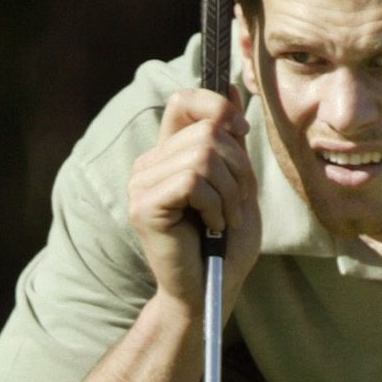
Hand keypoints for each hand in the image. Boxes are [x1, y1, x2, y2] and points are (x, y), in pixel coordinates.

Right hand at [126, 87, 261, 316]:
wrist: (211, 292)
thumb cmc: (225, 245)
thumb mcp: (238, 183)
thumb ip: (231, 141)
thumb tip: (232, 88)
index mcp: (167, 155)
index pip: (183, 100)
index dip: (215, 106)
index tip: (240, 133)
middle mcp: (148, 165)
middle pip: (207, 131)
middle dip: (239, 168)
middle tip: (237, 204)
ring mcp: (141, 185)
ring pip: (203, 155)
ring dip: (229, 192)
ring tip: (225, 220)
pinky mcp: (144, 207)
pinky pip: (193, 181)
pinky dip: (216, 205)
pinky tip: (212, 227)